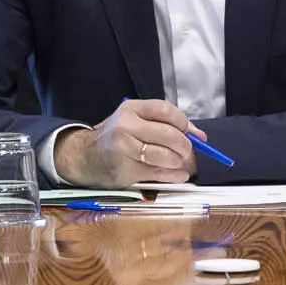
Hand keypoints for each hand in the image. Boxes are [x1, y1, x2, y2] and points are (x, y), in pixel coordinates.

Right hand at [54, 98, 199, 187]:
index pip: (165, 110)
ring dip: (179, 162)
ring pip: (165, 155)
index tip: (193, 134)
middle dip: (185, 146)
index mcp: (131, 109)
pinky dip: (173, 176)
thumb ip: (164, 124)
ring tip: (180, 164)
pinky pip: (157, 173)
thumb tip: (199, 135)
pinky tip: (178, 175)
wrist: (86, 157)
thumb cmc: (117, 138)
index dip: (184, 123)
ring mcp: (124, 148)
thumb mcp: (135, 122)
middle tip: (188, 152)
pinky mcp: (126, 169)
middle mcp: (126, 126)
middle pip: (168, 134)